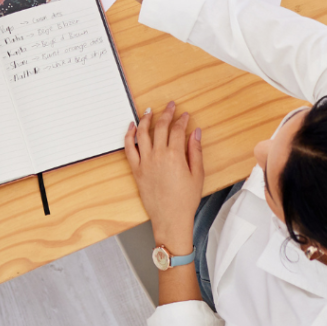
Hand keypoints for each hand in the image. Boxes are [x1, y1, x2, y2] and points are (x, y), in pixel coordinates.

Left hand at [124, 101, 203, 252]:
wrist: (170, 219)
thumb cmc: (185, 200)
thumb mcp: (197, 175)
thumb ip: (195, 151)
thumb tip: (195, 132)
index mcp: (175, 156)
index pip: (177, 130)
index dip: (182, 120)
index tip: (185, 115)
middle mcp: (158, 155)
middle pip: (161, 127)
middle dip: (166, 113)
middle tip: (170, 106)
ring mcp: (145, 162)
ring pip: (143, 133)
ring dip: (146, 119)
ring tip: (149, 111)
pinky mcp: (136, 169)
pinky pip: (129, 148)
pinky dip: (129, 135)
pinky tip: (132, 127)